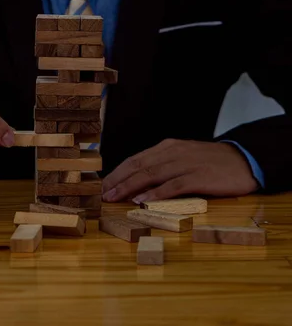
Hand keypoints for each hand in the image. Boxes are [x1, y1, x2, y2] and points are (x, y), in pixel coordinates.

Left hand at [101, 139, 259, 202]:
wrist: (245, 160)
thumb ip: (161, 166)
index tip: (103, 186)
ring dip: (130, 187)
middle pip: (138, 166)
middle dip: (118, 181)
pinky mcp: (198, 177)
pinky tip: (142, 200)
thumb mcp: (182, 158)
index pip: (135, 159)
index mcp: (166, 147)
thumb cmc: (209, 163)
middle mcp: (173, 153)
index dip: (117, 173)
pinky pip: (172, 185)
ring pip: (151, 174)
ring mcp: (185, 164)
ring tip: (115, 198)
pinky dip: (155, 193)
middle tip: (103, 195)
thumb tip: (135, 183)